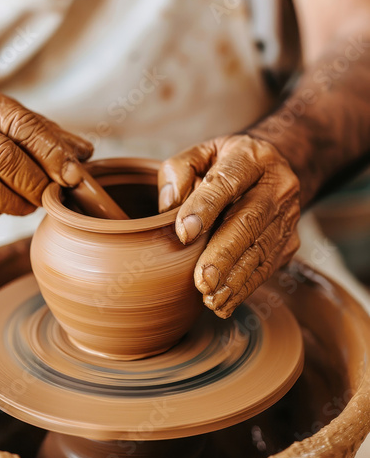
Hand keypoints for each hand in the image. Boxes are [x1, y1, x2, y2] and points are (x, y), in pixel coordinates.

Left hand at [158, 134, 300, 317]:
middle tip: (203, 281)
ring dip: (236, 279)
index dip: (205, 207)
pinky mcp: (289, 241)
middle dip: (224, 255)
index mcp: (251, 157)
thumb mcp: (201, 154)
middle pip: (249, 222)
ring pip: (261, 250)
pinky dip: (246, 288)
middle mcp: (277, 185)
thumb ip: (179, 171)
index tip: (184, 234)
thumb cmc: (226, 163)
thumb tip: (169, 206)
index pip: (226, 182)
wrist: (273, 169)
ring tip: (212, 299)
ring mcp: (287, 215)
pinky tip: (226, 303)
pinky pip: (268, 267)